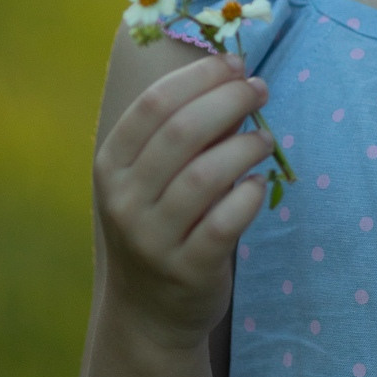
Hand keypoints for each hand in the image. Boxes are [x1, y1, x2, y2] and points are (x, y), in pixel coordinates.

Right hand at [94, 54, 276, 346]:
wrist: (147, 313)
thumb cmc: (159, 225)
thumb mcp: (152, 179)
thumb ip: (183, 134)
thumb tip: (235, 80)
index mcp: (111, 165)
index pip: (154, 103)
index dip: (200, 77)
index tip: (235, 64)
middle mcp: (124, 200)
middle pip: (181, 131)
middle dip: (229, 100)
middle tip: (260, 90)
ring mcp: (153, 238)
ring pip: (204, 176)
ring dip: (244, 146)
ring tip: (265, 139)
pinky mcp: (187, 269)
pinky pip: (224, 223)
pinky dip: (247, 195)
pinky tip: (256, 183)